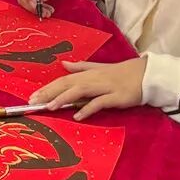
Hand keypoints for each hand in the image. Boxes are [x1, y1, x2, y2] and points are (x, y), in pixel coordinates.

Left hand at [30, 57, 147, 120]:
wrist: (146, 74)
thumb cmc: (121, 73)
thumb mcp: (99, 68)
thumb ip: (81, 67)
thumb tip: (64, 64)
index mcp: (88, 73)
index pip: (64, 80)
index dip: (48, 87)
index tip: (32, 96)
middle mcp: (94, 78)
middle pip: (68, 84)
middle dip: (49, 93)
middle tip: (33, 102)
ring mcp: (105, 87)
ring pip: (80, 91)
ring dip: (64, 98)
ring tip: (49, 107)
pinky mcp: (116, 97)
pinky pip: (100, 102)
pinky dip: (88, 108)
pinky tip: (77, 116)